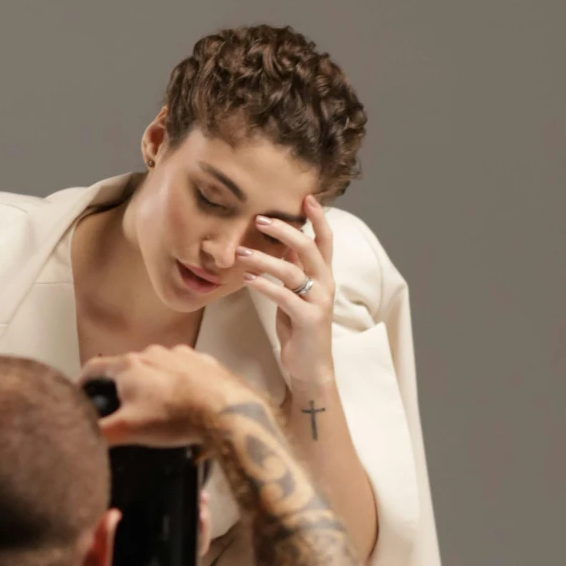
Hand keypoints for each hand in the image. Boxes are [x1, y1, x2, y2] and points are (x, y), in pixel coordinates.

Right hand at [81, 346, 253, 447]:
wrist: (225, 410)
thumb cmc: (174, 417)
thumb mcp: (127, 430)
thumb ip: (98, 432)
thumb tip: (79, 436)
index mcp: (129, 366)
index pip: (95, 367)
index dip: (83, 380)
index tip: (80, 390)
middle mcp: (152, 353)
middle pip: (128, 368)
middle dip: (122, 385)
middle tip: (122, 407)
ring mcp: (180, 355)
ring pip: (157, 368)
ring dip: (152, 383)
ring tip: (157, 407)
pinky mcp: (203, 362)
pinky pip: (183, 371)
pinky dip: (178, 383)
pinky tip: (184, 402)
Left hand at [234, 194, 336, 388]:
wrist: (310, 368)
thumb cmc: (299, 328)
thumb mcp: (296, 293)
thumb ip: (294, 268)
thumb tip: (283, 241)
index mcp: (324, 276)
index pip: (325, 240)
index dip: (319, 218)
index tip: (306, 197)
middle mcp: (325, 285)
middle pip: (309, 248)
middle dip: (285, 230)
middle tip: (259, 220)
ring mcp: (319, 302)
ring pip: (292, 271)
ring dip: (264, 259)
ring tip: (240, 253)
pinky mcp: (309, 320)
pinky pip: (284, 297)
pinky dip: (264, 286)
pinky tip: (247, 279)